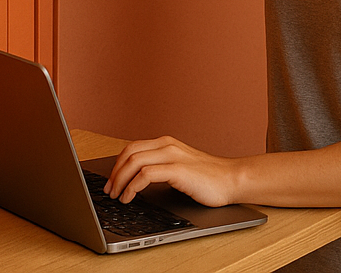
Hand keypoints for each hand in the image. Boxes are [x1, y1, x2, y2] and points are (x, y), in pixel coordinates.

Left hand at [104, 136, 241, 207]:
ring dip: (120, 180)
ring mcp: (173, 156)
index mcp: (166, 143)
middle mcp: (167, 145)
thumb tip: (137, 181)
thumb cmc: (208, 178)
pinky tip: (130, 197)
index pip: (132, 148)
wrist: (231, 180)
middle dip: (114, 173)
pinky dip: (132, 187)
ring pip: (134, 162)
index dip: (117, 164)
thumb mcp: (179, 168)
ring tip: (116, 196)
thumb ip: (161, 168)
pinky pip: (145, 175)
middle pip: (129, 153)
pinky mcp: (178, 170)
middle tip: (109, 190)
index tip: (110, 181)